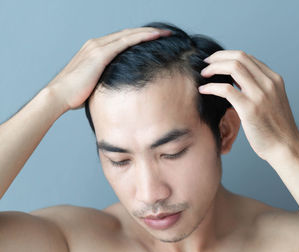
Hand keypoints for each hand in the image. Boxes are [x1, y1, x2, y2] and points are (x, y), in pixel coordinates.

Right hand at [46, 27, 171, 110]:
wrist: (58, 96)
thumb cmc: (73, 95)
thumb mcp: (93, 85)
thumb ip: (104, 81)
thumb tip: (116, 90)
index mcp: (94, 50)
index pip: (120, 40)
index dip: (137, 38)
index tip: (152, 41)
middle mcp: (95, 44)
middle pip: (126, 34)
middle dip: (146, 32)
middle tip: (163, 33)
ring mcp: (97, 47)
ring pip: (128, 34)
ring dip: (147, 32)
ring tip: (163, 33)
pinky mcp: (100, 54)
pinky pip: (125, 42)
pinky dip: (141, 37)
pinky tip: (154, 36)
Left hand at [198, 50, 298, 160]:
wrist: (285, 148)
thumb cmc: (276, 129)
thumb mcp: (272, 102)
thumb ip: (258, 90)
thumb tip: (237, 84)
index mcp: (274, 80)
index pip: (248, 57)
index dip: (228, 56)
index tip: (215, 61)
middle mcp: (269, 83)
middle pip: (239, 57)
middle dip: (219, 57)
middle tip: (206, 63)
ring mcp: (260, 95)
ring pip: (233, 68)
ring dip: (214, 68)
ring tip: (203, 74)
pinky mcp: (250, 109)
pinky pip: (226, 90)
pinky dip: (211, 87)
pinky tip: (203, 90)